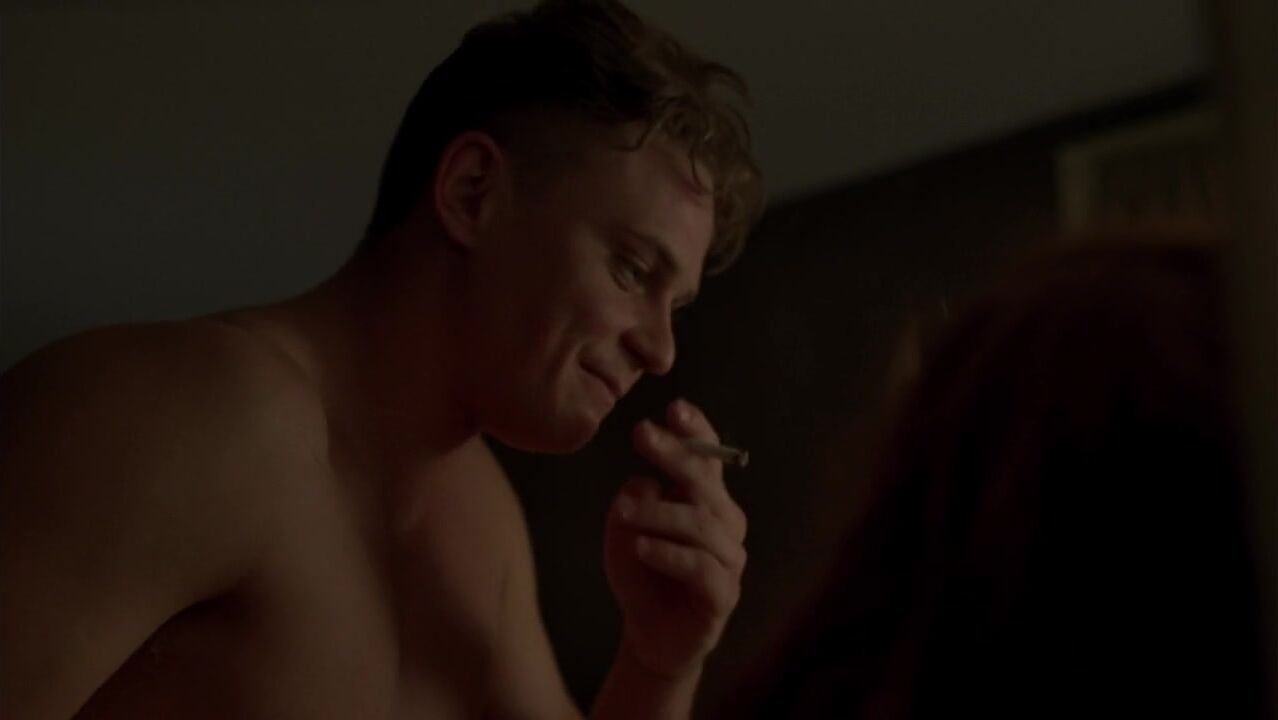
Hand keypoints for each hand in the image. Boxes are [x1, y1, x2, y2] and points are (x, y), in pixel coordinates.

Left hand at [603, 398, 747, 680]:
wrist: (650, 633)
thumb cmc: (642, 572)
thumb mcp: (625, 528)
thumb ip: (634, 499)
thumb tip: (644, 482)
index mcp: (707, 500)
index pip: (710, 458)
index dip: (697, 432)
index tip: (675, 408)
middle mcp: (726, 525)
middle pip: (706, 484)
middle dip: (675, 455)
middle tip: (642, 434)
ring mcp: (729, 561)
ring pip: (700, 525)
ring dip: (659, 512)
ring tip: (622, 512)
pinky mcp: (723, 596)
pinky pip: (700, 567)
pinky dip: (668, 554)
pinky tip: (641, 547)